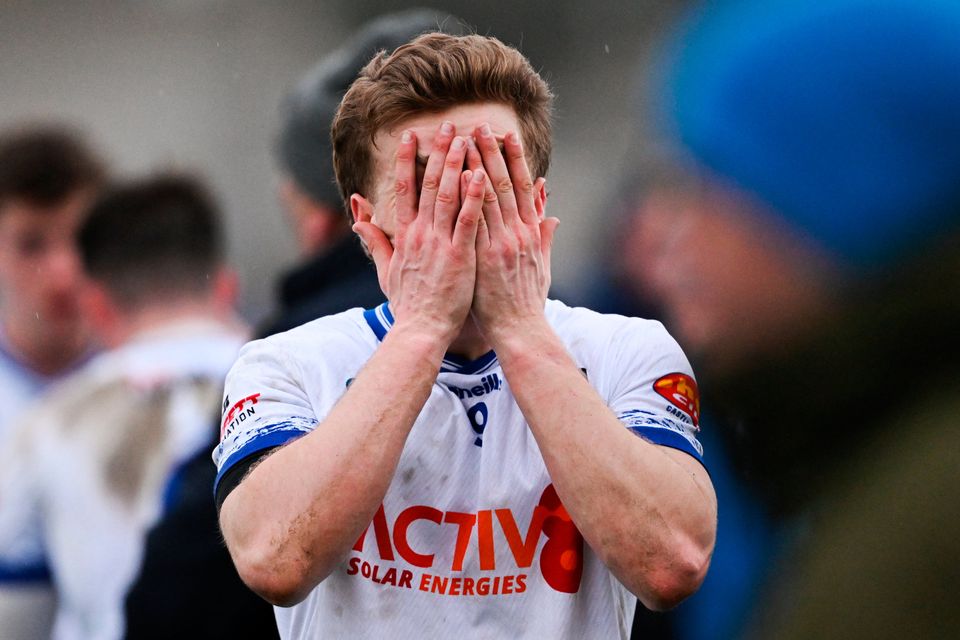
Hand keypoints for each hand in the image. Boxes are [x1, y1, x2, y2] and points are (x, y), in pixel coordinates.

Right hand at [353, 122, 487, 345]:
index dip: (408, 161)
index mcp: (405, 236)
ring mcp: (440, 244)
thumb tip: (357, 218)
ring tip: (467, 138)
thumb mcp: (385, 270)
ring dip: (457, 164)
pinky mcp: (460, 256)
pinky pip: (468, 220)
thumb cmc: (408, 304)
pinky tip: (481, 175)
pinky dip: (473, 196)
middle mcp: (421, 234)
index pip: (405, 190)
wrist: (421, 331)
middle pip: (429, 184)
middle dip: (438, 152)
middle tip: (448, 125)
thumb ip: (374, 241)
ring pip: (448, 195)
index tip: (412, 137)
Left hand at [466, 123, 559, 345]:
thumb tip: (551, 215)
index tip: (506, 136)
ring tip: (463, 142)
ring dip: (474, 167)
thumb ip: (545, 237)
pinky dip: (468, 199)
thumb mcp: (542, 266)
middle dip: (491, 153)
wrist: (520, 330)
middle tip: (479, 126)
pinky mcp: (485, 258)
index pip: (522, 187)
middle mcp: (518, 233)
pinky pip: (474, 223)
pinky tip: (458, 178)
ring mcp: (501, 244)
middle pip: (503, 184)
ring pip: (487, 197)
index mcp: (531, 232)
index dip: (514, 159)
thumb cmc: (527, 301)